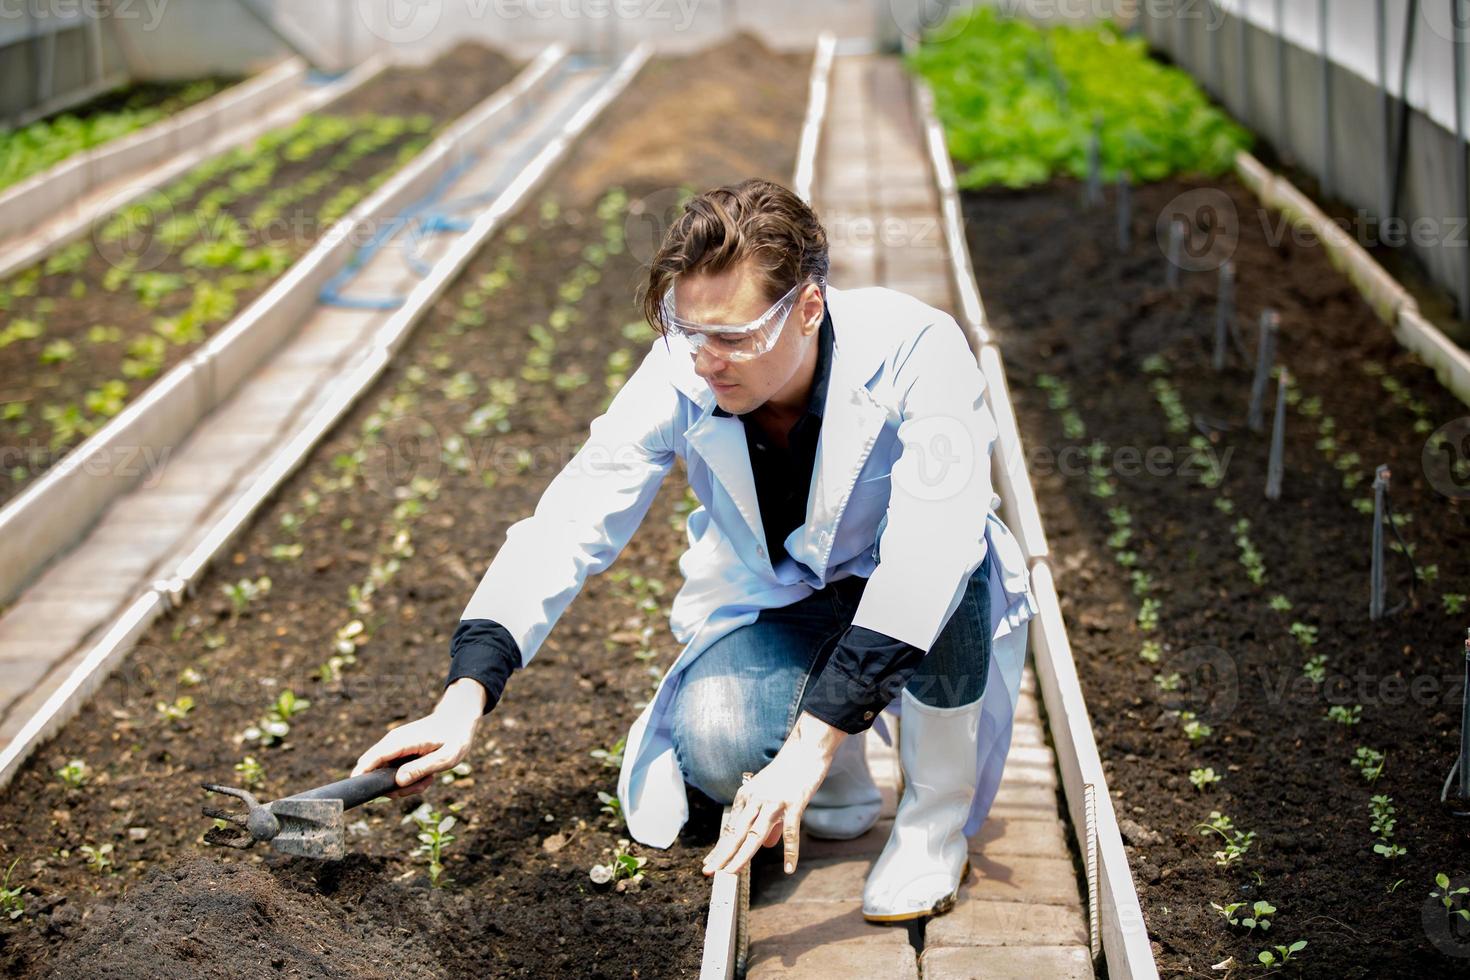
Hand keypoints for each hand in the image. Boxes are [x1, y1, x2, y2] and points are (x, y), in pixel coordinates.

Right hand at [351, 680, 484, 797]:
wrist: (458, 718)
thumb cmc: (455, 736)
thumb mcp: (446, 756)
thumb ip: (421, 768)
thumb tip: (398, 782)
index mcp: (401, 741)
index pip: (372, 759)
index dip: (362, 777)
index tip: (363, 792)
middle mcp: (392, 742)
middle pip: (376, 773)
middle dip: (395, 788)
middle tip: (422, 785)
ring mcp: (393, 747)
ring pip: (385, 776)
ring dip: (406, 785)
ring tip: (429, 778)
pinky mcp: (397, 752)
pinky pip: (394, 773)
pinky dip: (409, 779)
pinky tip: (427, 775)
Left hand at [701, 739, 831, 877]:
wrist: (806, 748)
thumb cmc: (789, 772)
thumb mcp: (771, 795)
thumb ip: (768, 821)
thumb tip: (765, 846)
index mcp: (747, 796)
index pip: (731, 827)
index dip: (721, 847)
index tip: (710, 863)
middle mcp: (756, 799)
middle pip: (736, 832)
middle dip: (722, 853)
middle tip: (709, 871)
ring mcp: (774, 802)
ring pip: (755, 834)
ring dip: (741, 855)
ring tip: (731, 872)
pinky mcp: (794, 803)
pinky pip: (791, 832)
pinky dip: (790, 852)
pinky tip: (789, 868)